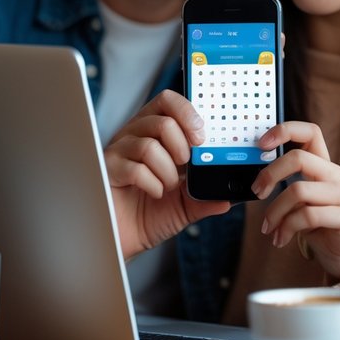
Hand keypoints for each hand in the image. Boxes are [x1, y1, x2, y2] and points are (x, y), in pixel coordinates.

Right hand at [104, 90, 229, 258]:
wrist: (122, 238)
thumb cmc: (150, 214)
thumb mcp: (187, 205)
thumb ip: (207, 197)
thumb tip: (232, 196)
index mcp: (155, 132)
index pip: (169, 101)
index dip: (188, 112)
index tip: (202, 136)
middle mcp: (135, 135)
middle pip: (162, 118)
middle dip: (182, 144)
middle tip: (185, 163)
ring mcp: (119, 151)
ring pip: (150, 145)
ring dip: (167, 171)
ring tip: (168, 186)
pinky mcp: (107, 169)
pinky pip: (134, 168)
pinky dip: (152, 184)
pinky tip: (154, 193)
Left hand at [251, 122, 339, 280]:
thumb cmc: (316, 222)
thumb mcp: (298, 200)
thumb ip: (284, 186)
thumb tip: (254, 182)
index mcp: (323, 164)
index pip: (310, 132)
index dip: (285, 130)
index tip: (261, 143)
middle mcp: (334, 174)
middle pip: (299, 158)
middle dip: (270, 174)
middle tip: (257, 192)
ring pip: (298, 191)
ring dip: (275, 212)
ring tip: (268, 228)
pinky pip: (307, 216)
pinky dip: (287, 229)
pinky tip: (281, 239)